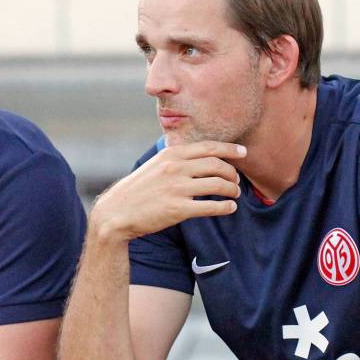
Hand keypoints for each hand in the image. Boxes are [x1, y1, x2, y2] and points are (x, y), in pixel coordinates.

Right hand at [90, 141, 243, 241]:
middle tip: (236, 180)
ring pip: (217, 185)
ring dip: (231, 189)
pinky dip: (225, 207)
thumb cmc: (137, 190)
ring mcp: (177, 188)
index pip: (208, 147)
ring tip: (234, 194)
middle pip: (216, 165)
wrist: (116, 212)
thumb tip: (199, 158)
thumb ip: (175, 160)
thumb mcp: (155, 166)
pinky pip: (210, 206)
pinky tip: (229, 208)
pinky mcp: (177, 209)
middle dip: (232, 172)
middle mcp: (175, 168)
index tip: (243, 153)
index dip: (230, 149)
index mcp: (171, 154)